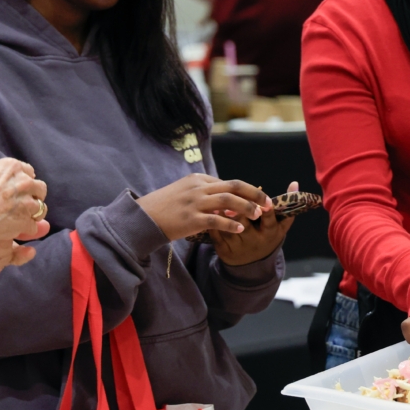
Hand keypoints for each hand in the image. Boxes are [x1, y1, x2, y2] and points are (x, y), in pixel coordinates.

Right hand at [0, 158, 50, 276]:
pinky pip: (34, 226)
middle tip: (23, 203)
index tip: (19, 188)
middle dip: (34, 195)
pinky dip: (27, 229)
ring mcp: (28, 202)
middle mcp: (24, 182)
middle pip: (40, 188)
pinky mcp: (27, 221)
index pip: (28, 171)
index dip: (24, 181)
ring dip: (32, 213)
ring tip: (20, 218)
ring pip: (41, 207)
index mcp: (11, 167)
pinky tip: (17, 230)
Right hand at [136, 174, 267, 242]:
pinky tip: (240, 229)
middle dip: (255, 194)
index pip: (229, 182)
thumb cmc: (164, 208)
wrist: (141, 218)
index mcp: (198, 180)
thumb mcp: (185, 194)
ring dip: (247, 208)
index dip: (247, 191)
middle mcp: (198, 188)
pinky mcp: (191, 219)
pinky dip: (231, 224)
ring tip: (258, 216)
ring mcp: (194, 203)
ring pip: (228, 201)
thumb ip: (206, 196)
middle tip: (269, 204)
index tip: (259, 199)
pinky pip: (217, 220)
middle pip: (234, 186)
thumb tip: (229, 204)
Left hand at [211, 181, 298, 265]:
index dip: (264, 208)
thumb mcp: (280, 225)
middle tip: (231, 199)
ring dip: (222, 214)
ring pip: (229, 227)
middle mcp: (255, 241)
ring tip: (217, 203)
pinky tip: (211, 214)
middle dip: (238, 209)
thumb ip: (286, 205)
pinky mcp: (225, 251)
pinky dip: (213, 223)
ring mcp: (239, 247)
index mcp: (270, 232)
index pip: (268, 218)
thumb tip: (295, 183)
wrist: (252, 266)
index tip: (260, 200)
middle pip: (245, 221)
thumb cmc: (267, 238)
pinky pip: (217, 235)